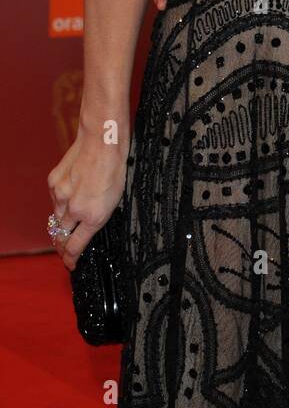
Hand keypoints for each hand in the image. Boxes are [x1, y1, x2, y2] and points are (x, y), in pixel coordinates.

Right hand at [47, 123, 128, 270]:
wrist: (102, 143)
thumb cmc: (114, 169)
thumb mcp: (114, 200)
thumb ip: (97, 217)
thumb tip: (86, 228)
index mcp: (94, 217)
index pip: (75, 247)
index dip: (71, 259)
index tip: (71, 264)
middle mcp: (75, 210)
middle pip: (61, 237)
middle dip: (62, 245)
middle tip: (65, 249)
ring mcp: (61, 196)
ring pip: (56, 219)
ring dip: (61, 223)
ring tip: (68, 223)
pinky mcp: (53, 184)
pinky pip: (54, 200)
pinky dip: (60, 202)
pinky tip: (69, 196)